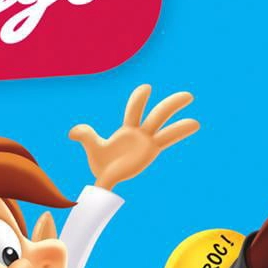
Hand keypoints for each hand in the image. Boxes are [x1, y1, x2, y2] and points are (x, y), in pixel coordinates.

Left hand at [69, 84, 198, 190]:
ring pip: (165, 124)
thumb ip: (85, 135)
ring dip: (177, 114)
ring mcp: (149, 141)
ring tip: (192, 101)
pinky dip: (181, 130)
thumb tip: (72, 133)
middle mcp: (142, 133)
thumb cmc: (103, 163)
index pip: (134, 111)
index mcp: (128, 130)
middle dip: (170, 105)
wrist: (108, 179)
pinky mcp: (152, 150)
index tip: (147, 88)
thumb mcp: (93, 146)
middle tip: (189, 96)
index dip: (139, 100)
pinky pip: (168, 138)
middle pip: (157, 115)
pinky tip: (195, 123)